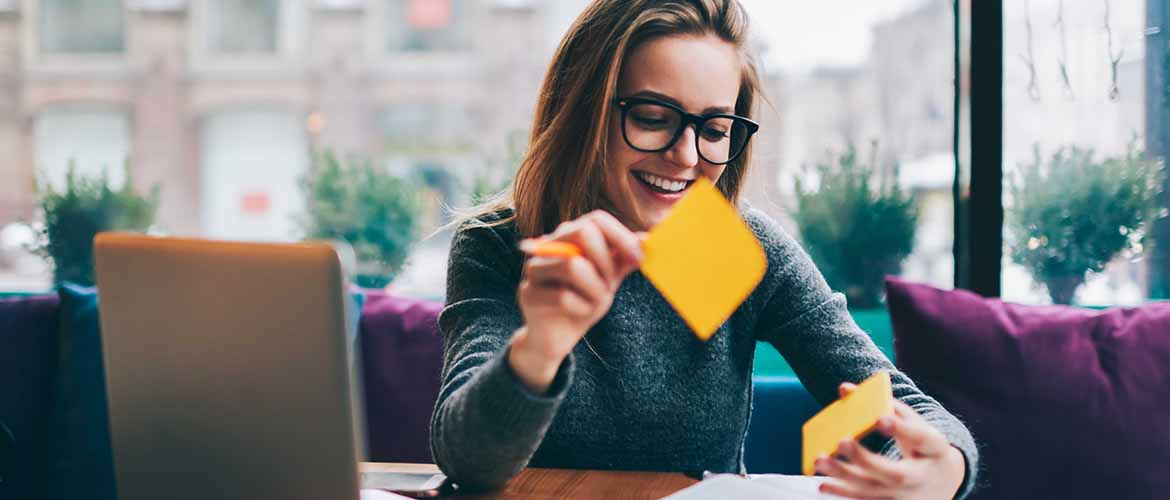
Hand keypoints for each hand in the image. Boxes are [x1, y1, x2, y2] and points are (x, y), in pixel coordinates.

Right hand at [509, 210, 642, 393]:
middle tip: (610, 284)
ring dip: (595, 289)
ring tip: (595, 302)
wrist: (555, 337)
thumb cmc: (582, 303)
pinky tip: (580, 313)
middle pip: (581, 232)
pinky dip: (581, 308)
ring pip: (573, 265)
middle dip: (605, 261)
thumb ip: (622, 260)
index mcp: (569, 237)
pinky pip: (563, 296)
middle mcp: (548, 245)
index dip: (622, 237)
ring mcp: (534, 268)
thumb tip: (645, 238)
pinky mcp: (528, 293)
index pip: (596, 219)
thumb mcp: (608, 281)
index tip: (639, 259)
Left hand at [814, 383, 966, 499]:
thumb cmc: (924, 446)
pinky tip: (823, 484)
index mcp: (934, 449)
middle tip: (841, 441)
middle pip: (893, 473)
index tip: (880, 419)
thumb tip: (845, 389)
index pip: (919, 438)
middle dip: (865, 459)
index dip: (900, 428)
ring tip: (820, 460)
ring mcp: (905, 496)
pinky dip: (843, 492)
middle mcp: (920, 477)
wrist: (944, 482)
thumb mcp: (915, 423)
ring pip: (873, 490)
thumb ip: (884, 404)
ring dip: (844, 476)